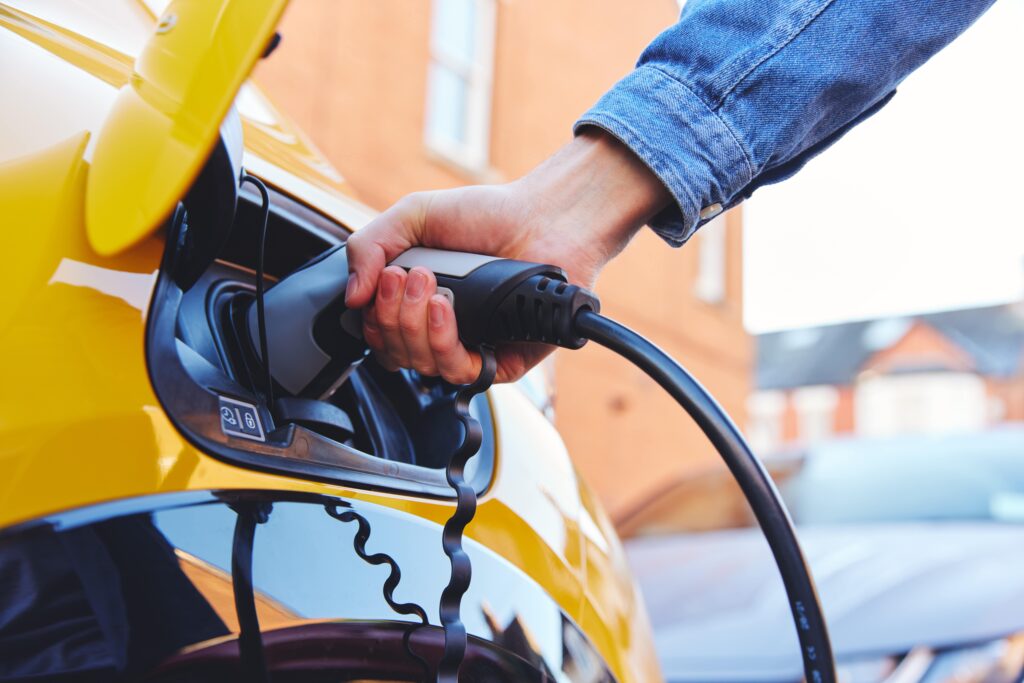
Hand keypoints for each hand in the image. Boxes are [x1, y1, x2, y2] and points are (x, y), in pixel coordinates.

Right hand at [344, 129, 669, 383]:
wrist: (544, 218)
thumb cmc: (487, 215)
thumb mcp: (414, 216)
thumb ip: (369, 246)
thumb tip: (352, 297)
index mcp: (416, 304)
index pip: (376, 335)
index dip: (371, 317)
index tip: (383, 278)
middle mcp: (439, 331)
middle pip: (393, 354)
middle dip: (392, 315)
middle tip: (410, 274)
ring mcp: (469, 347)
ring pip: (421, 366)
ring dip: (415, 325)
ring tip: (432, 285)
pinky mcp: (500, 361)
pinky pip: (460, 373)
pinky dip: (444, 342)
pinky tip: (448, 309)